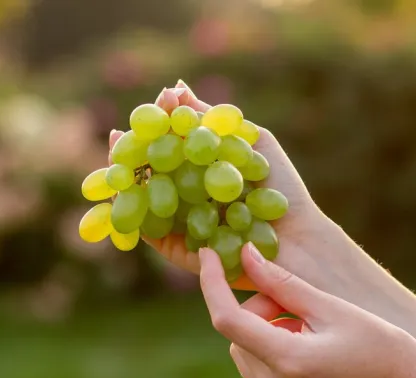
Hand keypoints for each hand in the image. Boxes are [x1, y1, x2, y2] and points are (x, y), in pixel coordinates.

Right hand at [109, 81, 329, 291]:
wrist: (299, 237)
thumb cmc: (282, 189)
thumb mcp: (251, 141)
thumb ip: (212, 118)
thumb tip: (175, 87)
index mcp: (200, 170)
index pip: (167, 144)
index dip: (156, 124)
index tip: (155, 104)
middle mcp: (186, 196)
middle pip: (147, 170)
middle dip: (130, 150)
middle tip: (119, 133)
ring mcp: (180, 224)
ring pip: (140, 199)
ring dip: (121, 176)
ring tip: (116, 151)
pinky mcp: (178, 251)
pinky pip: (148, 232)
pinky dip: (132, 211)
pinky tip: (126, 190)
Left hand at [198, 242, 415, 377]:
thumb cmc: (379, 343)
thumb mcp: (330, 306)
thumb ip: (281, 283)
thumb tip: (245, 256)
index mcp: (290, 362)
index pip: (228, 320)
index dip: (213, 284)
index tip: (208, 256)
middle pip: (239, 337)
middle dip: (259, 313)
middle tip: (298, 306)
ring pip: (246, 357)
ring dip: (265, 337)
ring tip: (309, 334)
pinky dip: (272, 360)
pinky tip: (310, 358)